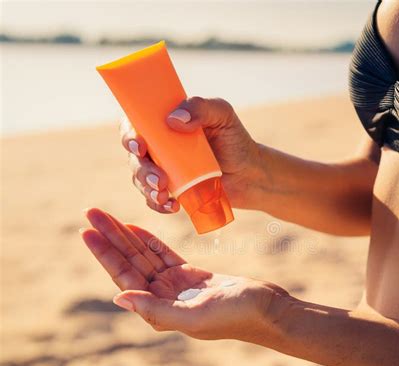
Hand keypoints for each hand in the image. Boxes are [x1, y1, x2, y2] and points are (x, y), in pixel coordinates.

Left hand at [80, 208, 287, 341]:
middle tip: (91, 212)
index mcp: (160, 311)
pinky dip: (150, 241)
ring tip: (106, 214)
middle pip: (130, 263)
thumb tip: (119, 298)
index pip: (125, 278)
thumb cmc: (237, 316)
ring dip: (126, 235)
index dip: (105, 254)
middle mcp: (163, 298)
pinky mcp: (191, 275)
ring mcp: (177, 286)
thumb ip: (157, 309)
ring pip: (145, 255)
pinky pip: (164, 254)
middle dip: (110, 238)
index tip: (87, 231)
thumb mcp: (195, 315)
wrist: (270, 310)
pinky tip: (135, 227)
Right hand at [120, 97, 263, 212]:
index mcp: (165, 123)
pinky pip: (154, 199)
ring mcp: (164, 170)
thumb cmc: (235, 140)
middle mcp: (160, 146)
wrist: (250, 175)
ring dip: (147, 189)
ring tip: (164, 195)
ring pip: (141, 179)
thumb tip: (173, 119)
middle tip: (159, 179)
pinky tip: (173, 206)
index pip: (135, 124)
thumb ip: (201, 108)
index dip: (129, 134)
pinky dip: (158, 205)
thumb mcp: (223, 115)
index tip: (139, 146)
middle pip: (135, 155)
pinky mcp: (171, 190)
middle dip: (140, 168)